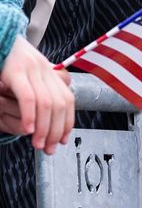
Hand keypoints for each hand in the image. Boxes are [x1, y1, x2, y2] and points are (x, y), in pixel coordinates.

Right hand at [0, 36, 73, 153]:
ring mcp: (31, 69)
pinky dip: (30, 115)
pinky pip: (28, 96)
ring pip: (46, 103)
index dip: (67, 122)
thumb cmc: (7, 59)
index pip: (67, 100)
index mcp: (49, 72)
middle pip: (60, 104)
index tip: (62, 140)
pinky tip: (28, 130)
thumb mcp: (27, 74)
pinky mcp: (15, 70)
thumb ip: (39, 88)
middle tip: (48, 148)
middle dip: (55, 130)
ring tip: (38, 144)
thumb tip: (52, 111)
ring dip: (43, 128)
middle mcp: (44, 70)